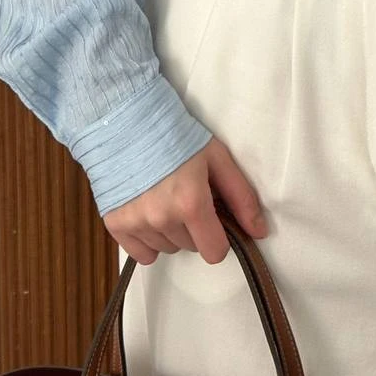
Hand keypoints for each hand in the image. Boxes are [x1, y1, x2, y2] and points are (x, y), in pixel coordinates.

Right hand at [102, 136, 268, 265]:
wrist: (130, 121)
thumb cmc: (178, 136)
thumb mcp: (218, 158)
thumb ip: (241, 197)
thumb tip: (260, 232)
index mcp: (191, 203)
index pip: (214, 252)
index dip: (220, 237)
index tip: (215, 218)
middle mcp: (162, 219)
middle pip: (191, 247)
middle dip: (196, 228)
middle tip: (188, 197)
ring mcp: (136, 223)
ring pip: (167, 249)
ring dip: (172, 232)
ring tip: (166, 198)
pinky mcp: (115, 225)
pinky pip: (142, 254)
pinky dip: (149, 240)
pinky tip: (149, 213)